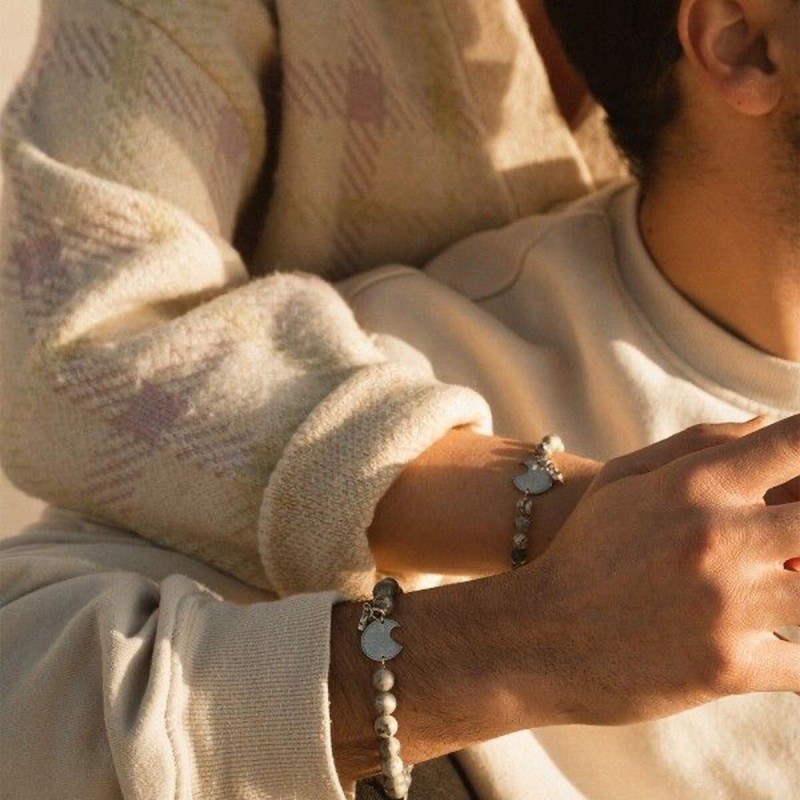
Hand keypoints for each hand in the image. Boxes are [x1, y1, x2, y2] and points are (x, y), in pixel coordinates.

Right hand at [526, 415, 799, 724]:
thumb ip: (699, 444)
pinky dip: (796, 657)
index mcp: (693, 485)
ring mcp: (726, 606)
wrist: (537, 635)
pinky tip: (773, 644)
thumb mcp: (622, 479)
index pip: (795, 443)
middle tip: (788, 544)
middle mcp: (716, 538)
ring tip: (779, 586)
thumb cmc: (584, 551)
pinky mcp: (728, 668)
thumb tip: (769, 422)